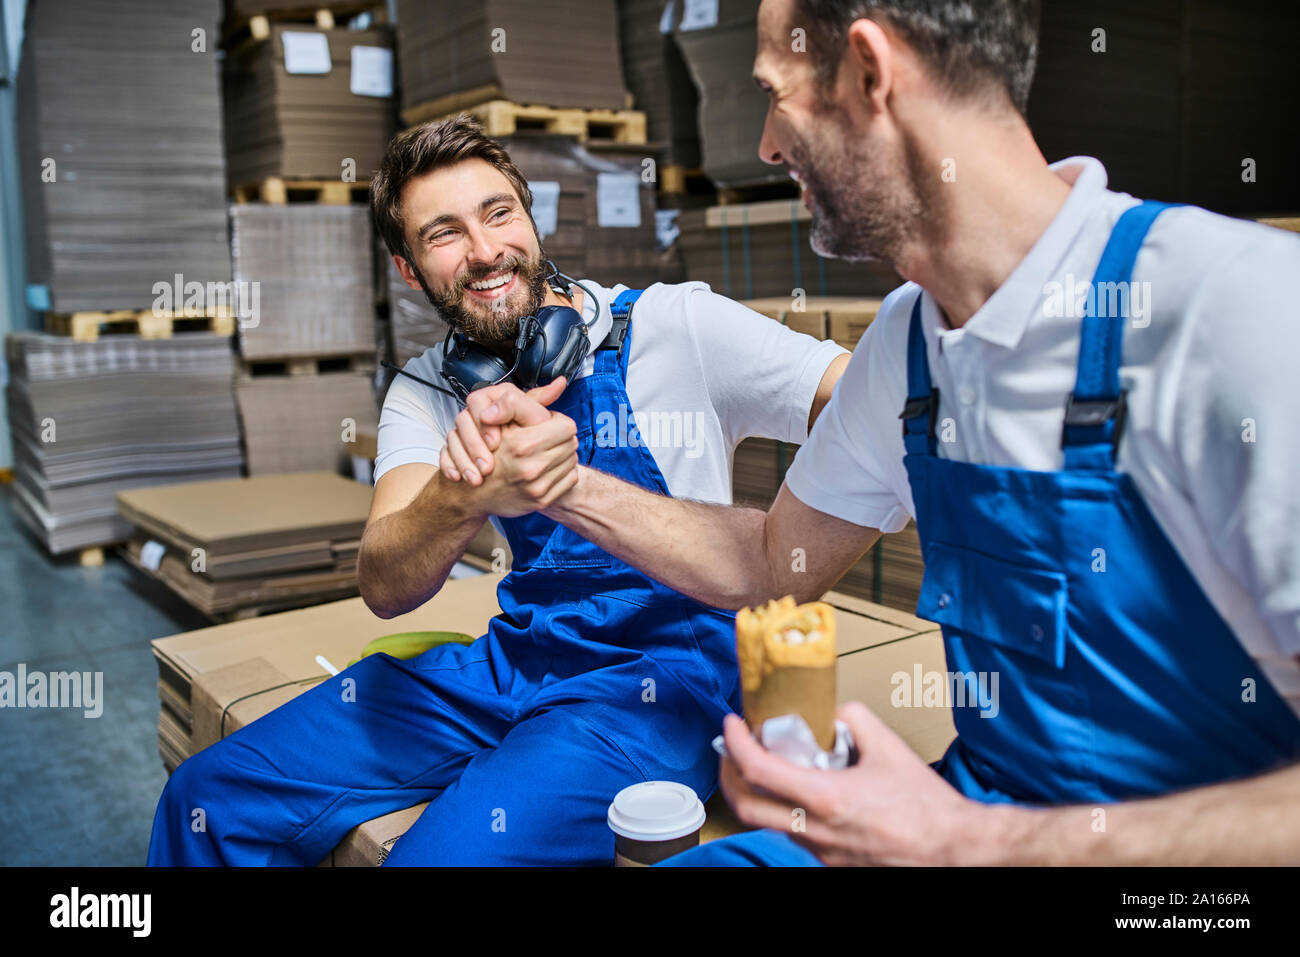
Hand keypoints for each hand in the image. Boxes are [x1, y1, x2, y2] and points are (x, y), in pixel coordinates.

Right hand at [445, 386, 577, 517]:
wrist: (472, 493)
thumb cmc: (486, 452)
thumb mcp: (502, 420)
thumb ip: (529, 401)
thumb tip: (560, 383)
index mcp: (523, 444)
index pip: (566, 425)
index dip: (555, 422)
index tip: (545, 425)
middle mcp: (532, 467)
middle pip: (571, 443)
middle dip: (560, 438)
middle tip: (545, 439)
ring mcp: (538, 487)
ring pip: (572, 461)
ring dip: (562, 455)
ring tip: (544, 453)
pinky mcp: (543, 500)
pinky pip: (570, 480)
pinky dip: (562, 473)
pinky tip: (547, 469)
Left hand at [718, 702, 984, 865]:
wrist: (955, 851)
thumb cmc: (926, 804)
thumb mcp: (890, 746)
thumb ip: (853, 718)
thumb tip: (829, 709)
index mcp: (827, 799)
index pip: (758, 771)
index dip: (735, 743)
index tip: (732, 724)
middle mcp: (815, 832)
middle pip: (745, 807)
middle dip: (728, 774)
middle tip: (731, 750)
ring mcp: (820, 854)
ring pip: (768, 824)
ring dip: (757, 794)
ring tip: (766, 768)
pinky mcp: (830, 866)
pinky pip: (794, 836)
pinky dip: (785, 812)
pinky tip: (800, 795)